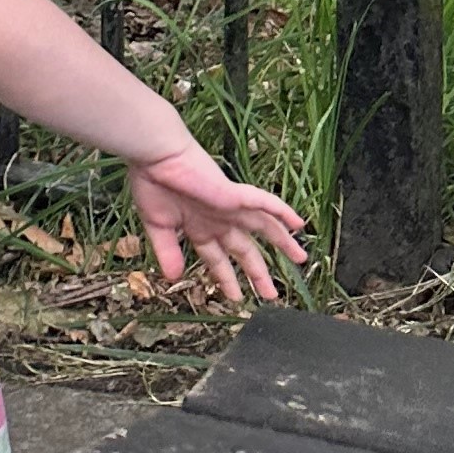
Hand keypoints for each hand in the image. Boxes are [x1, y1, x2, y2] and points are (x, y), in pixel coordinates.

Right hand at [127, 140, 306, 305]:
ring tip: (300, 260)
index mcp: (199, 226)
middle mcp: (219, 219)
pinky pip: (266, 204)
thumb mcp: (158, 226)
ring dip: (282, 243)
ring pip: (264, 227)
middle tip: (271, 294)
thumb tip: (173, 277)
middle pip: (245, 250)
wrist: (156, 156)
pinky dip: (282, 212)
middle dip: (257, 273)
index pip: (218, 258)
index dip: (226, 278)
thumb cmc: (153, 183)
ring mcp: (230, 207)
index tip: (234, 297)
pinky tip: (298, 223)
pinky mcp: (235, 195)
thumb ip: (167, 251)